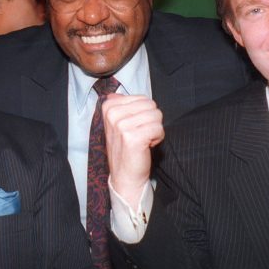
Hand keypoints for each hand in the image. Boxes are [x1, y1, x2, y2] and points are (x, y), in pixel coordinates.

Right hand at [103, 94, 163, 210]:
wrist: (125, 175)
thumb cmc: (126, 148)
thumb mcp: (117, 123)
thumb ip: (120, 106)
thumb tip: (116, 93)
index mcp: (109, 107)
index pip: (143, 98)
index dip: (144, 114)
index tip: (134, 127)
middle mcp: (113, 114)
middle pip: (151, 105)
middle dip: (151, 121)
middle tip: (140, 135)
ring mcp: (121, 125)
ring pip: (157, 116)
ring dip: (154, 130)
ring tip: (143, 140)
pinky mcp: (132, 137)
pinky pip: (158, 128)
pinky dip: (157, 138)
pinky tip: (146, 146)